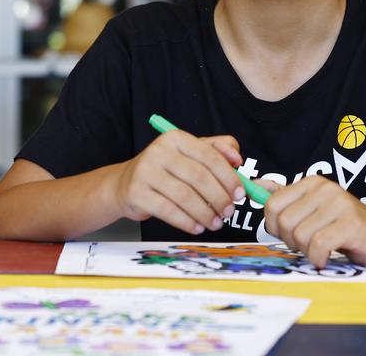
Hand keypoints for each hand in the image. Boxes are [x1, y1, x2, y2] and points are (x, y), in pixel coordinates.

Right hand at [111, 131, 244, 235]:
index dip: (228, 177)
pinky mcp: (137, 193)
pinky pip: (169, 211)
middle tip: (229, 212)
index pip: (209, 156)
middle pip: (198, 177)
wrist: (126, 184)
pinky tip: (197, 227)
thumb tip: (237, 159)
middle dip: (219, 198)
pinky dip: (187, 222)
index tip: (240, 193)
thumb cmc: (166, 170)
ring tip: (216, 223)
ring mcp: (145, 172)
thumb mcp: (190, 154)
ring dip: (205, 213)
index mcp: (176, 138)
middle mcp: (159, 151)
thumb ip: (217, 150)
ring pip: (185, 196)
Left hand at [260, 176, 365, 268]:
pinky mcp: (351, 223)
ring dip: (307, 251)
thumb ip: (286, 198)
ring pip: (300, 235)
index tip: (289, 235)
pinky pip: (318, 245)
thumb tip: (255, 185)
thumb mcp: (313, 209)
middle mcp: (325, 188)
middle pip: (284, 222)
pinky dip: (318, 258)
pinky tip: (327, 258)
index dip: (274, 227)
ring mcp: (339, 204)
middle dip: (291, 242)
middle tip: (309, 245)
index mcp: (311, 183)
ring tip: (321, 249)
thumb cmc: (345, 226)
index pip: (272, 205)